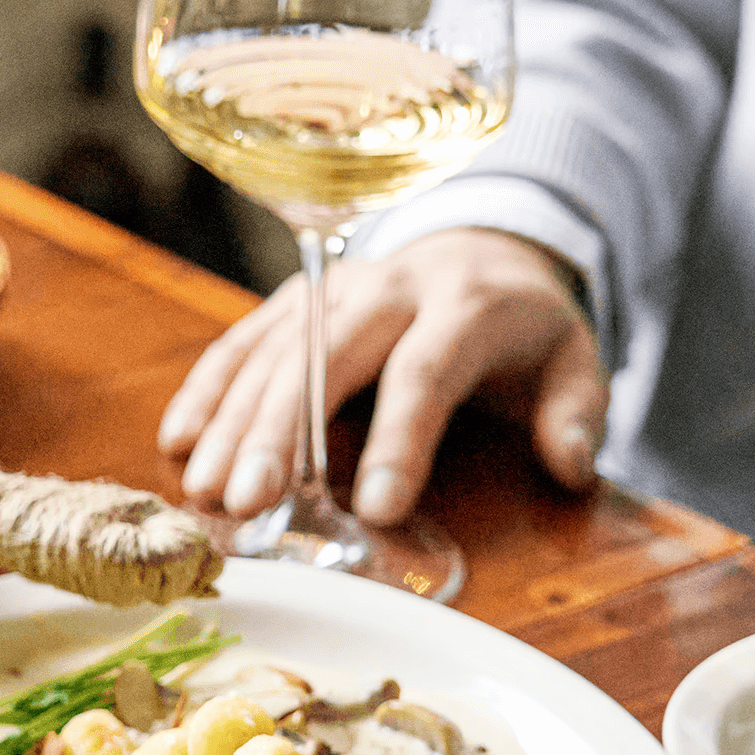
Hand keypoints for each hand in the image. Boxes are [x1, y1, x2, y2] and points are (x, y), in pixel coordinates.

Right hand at [158, 228, 608, 527]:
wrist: (484, 245)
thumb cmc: (521, 328)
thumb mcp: (574, 360)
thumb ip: (576, 412)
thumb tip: (571, 466)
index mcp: (464, 304)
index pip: (425, 373)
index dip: (400, 441)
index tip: (377, 510)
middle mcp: (391, 286)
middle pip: (327, 355)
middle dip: (282, 431)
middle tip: (247, 501)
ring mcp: (335, 286)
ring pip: (276, 349)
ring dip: (232, 419)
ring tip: (204, 488)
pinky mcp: (297, 297)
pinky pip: (244, 338)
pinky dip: (208, 387)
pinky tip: (178, 439)